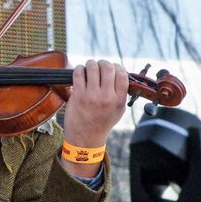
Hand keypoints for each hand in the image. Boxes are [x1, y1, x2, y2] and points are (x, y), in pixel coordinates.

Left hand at [61, 59, 127, 176]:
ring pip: (92, 68)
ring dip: (90, 64)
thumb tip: (120, 73)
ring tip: (89, 67)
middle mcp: (106, 97)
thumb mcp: (118, 110)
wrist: (85, 138)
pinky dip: (79, 68)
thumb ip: (121, 93)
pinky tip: (80, 71)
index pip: (122, 74)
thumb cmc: (102, 122)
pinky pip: (78, 74)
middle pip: (107, 67)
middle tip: (99, 65)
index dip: (117, 67)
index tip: (112, 68)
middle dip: (103, 63)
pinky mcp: (78, 96)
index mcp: (119, 100)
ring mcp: (91, 96)